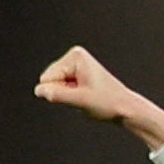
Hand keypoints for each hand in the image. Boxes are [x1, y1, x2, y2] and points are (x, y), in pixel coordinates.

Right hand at [34, 46, 163, 147]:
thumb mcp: (80, 100)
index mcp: (75, 56)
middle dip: (63, 92)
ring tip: (85, 96)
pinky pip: (62, 87)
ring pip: (55, 85)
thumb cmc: (107, 102)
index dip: (61, 92)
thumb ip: (57, 95)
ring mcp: (75, 64)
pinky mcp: (76, 72)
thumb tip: (38, 90)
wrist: (124, 107)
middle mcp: (74, 56)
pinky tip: (85, 95)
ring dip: (67, 94)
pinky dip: (71, 95)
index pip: (48, 78)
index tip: (81, 94)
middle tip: (83, 96)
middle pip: (50, 80)